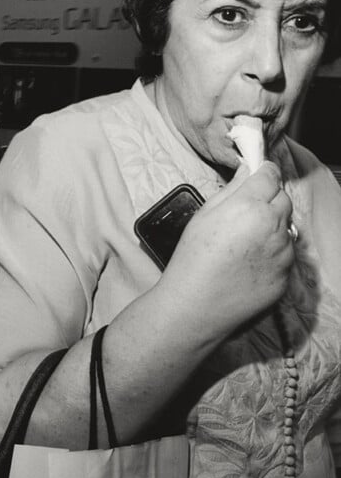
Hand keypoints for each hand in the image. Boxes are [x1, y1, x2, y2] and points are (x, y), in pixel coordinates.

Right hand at [160, 162, 294, 334]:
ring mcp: (281, 254)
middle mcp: (272, 227)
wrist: (195, 305)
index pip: (270, 176)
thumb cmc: (192, 259)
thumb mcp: (204, 215)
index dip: (264, 172)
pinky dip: (273, 254)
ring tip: (244, 242)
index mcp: (250, 207)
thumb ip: (230, 190)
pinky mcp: (284, 277)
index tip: (260, 174)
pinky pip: (284, 256)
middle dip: (269, 199)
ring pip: (286, 229)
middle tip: (247, 211)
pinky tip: (248, 262)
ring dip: (272, 228)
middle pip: (283, 200)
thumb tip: (246, 172)